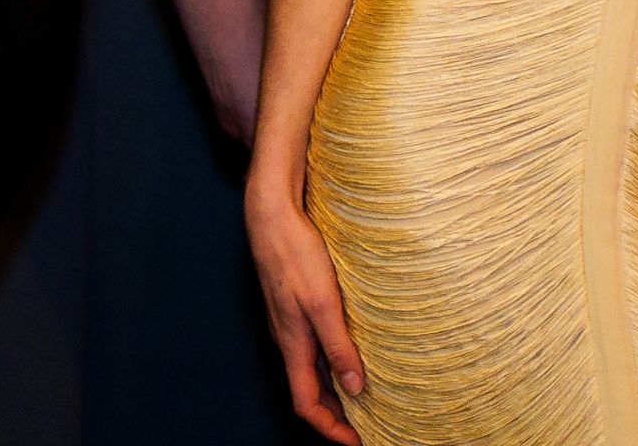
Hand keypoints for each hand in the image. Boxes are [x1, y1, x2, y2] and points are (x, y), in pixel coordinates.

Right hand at [247, 178, 366, 444]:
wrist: (272, 214)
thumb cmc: (294, 254)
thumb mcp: (324, 304)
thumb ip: (339, 347)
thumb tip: (354, 390)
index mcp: (292, 344)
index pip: (306, 405)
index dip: (330, 429)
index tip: (356, 441)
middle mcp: (288, 338)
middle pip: (309, 390)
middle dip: (334, 414)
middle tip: (365, 423)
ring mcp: (289, 320)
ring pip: (311, 367)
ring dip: (334, 387)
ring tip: (364, 392)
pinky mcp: (294, 303)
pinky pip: (312, 344)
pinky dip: (331, 358)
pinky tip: (350, 348)